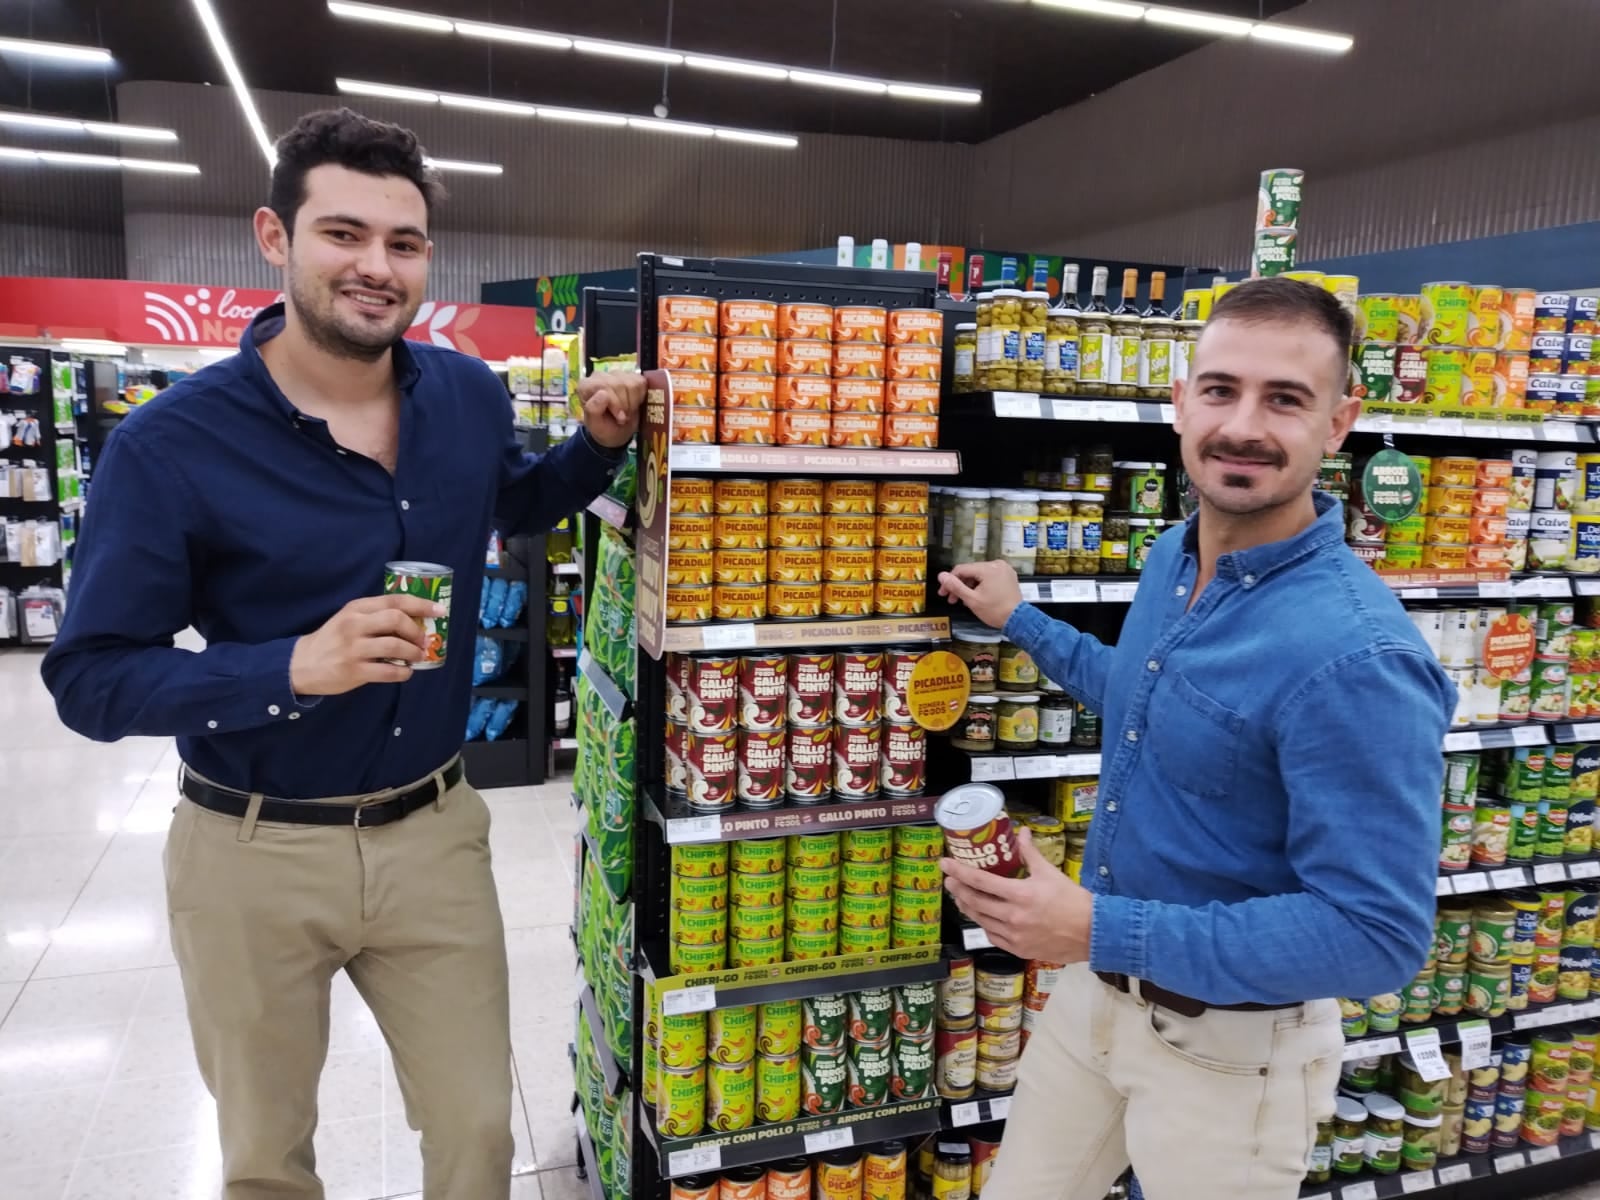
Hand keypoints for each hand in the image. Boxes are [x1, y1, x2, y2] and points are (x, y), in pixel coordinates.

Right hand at [288, 594, 446, 695]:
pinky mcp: (354, 670)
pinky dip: (403, 672)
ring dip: (413, 652)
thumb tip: (415, 620)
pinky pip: (388, 671)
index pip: (394, 600)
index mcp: (356, 608)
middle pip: (396, 619)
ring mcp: (353, 648)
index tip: (439, 610)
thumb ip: (375, 616)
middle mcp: (354, 625)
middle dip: (417, 630)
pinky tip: (405, 672)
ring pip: (395, 645)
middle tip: (424, 640)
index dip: (421, 604)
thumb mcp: (349, 619)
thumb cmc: (333, 640)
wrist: (302, 663)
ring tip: (418, 657)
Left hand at [578, 372, 646, 448]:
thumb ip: (593, 409)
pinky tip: (634, 403)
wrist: (617, 431)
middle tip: (623, 418)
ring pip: (632, 383)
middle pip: (620, 384)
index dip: (616, 403)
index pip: (604, 386)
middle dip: (625, 405)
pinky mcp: (631, 375)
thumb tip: (603, 393)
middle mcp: (600, 376)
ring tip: (627, 411)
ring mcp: (616, 374)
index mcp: (586, 386)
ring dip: (633, 402)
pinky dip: (641, 396)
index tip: (620, 419)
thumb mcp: (595, 425)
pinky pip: (641, 382)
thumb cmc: (604, 428)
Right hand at [937, 560, 1023, 630]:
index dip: (949, 581)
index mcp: (988, 569)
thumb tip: (941, 576)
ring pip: (979, 574)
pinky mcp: (1007, 576)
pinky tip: (975, 595)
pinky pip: (989, 576)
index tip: (943, 592)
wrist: (1017, 620)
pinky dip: (981, 584)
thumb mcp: (971, 600)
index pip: (961, 569)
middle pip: (970, 571)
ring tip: (963, 600)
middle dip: (959, 585)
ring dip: (969, 586)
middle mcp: (997, 565)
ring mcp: (1004, 569)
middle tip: (951, 598)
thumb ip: (955, 586)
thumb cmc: (996, 611)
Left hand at [942, 830, 1093, 961]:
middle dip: (958, 890)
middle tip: (949, 880)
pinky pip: (993, 936)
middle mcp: (1012, 917)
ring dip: (967, 907)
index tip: (944, 864)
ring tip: (959, 897)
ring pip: (980, 920)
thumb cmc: (1072, 900)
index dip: (959, 872)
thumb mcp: (1050, 873)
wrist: (1092, 933)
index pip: (980, 881)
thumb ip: (1031, 853)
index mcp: (1019, 895)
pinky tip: (980, 917)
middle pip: (975, 902)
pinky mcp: (1018, 950)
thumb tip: (1022, 832)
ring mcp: (1014, 936)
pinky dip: (983, 924)